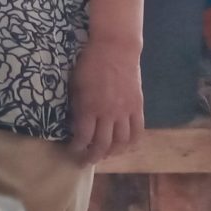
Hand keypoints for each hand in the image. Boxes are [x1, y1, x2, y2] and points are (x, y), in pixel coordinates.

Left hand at [69, 38, 144, 164]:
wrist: (115, 48)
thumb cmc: (89, 63)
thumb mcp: (75, 84)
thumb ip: (76, 105)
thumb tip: (74, 123)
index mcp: (89, 107)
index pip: (83, 137)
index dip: (77, 147)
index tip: (72, 150)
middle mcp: (108, 113)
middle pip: (103, 144)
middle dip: (93, 156)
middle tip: (86, 162)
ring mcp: (125, 111)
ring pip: (121, 142)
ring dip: (112, 153)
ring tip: (104, 155)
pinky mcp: (138, 107)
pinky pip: (137, 132)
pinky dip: (131, 144)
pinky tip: (124, 147)